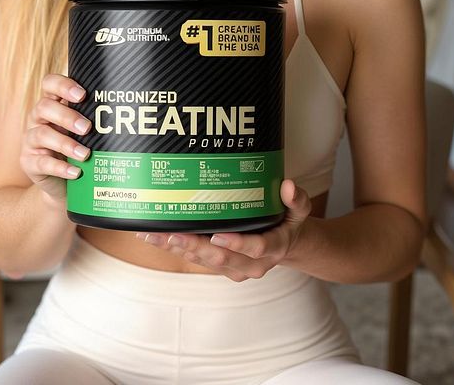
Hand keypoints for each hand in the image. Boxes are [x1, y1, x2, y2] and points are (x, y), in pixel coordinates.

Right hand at [20, 73, 90, 202]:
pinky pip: (41, 162)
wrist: (65, 182)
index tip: (82, 95)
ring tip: (85, 154)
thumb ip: (97, 117)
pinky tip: (76, 172)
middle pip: (44, 107)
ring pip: (41, 134)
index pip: (49, 83)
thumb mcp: (87, 130)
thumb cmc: (81, 146)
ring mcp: (31, 140)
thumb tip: (130, 111)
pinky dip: (60, 168)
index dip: (63, 85)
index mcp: (53, 103)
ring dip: (65, 143)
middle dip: (67, 116)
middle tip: (87, 128)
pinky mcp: (29, 162)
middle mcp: (39, 118)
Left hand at [135, 179, 311, 280]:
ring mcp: (233, 267)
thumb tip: (288, 186)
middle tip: (173, 233)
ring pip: (203, 260)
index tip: (218, 236)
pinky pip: (195, 259)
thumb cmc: (290, 223)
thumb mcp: (300, 211)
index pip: (255, 248)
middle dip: (195, 247)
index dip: (237, 244)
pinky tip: (155, 237)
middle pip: (221, 258)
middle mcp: (251, 263)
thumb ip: (296, 199)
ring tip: (153, 235)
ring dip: (178, 248)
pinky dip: (175, 248)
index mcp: (272, 248)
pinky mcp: (218, 265)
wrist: (286, 245)